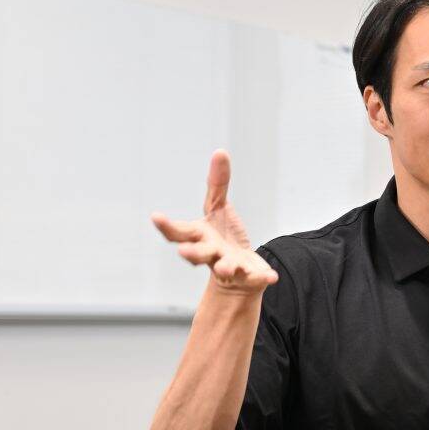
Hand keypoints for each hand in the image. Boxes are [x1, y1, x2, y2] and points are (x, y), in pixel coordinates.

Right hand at [151, 149, 277, 295]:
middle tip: (183, 252)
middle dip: (191, 253)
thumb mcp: (218, 208)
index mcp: (199, 236)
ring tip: (226, 268)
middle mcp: (210, 253)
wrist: (238, 273)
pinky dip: (262, 277)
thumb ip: (217, 184)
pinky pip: (255, 278)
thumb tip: (220, 152)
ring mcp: (228, 265)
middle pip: (198, 254)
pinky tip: (272, 277)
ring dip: (225, 267)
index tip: (156, 216)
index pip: (179, 232)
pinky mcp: (248, 275)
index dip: (166, 226)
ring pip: (223, 268)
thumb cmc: (222, 237)